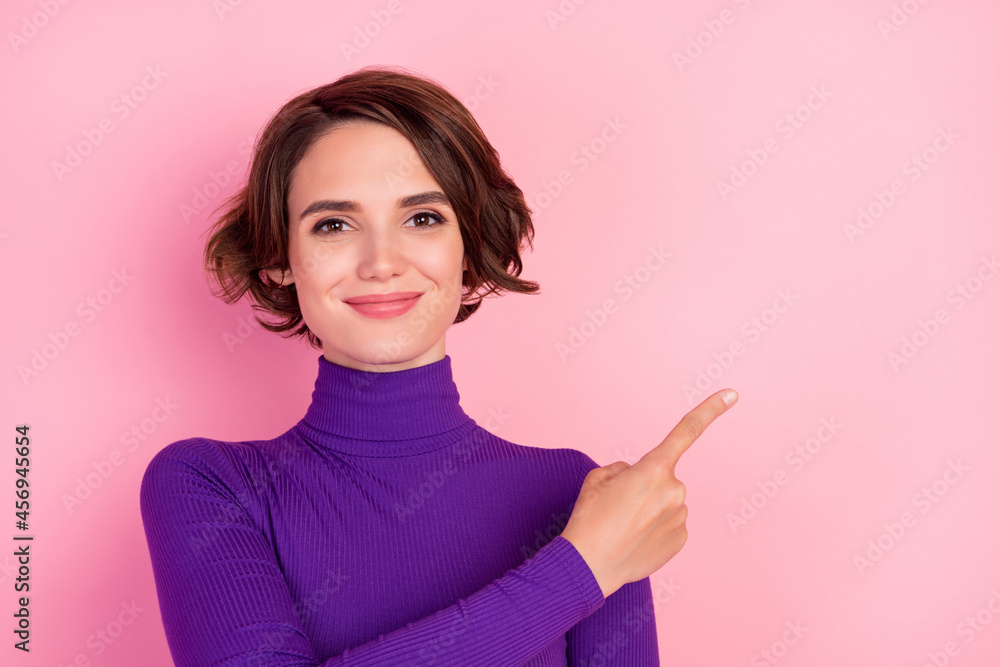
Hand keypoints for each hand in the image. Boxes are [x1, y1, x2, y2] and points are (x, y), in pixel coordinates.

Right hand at [560, 388, 737, 597]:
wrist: (588, 567)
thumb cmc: (589, 519)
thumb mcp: (598, 479)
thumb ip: (625, 469)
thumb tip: (639, 477)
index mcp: (652, 469)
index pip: (686, 431)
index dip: (710, 410)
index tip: (732, 394)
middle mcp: (674, 490)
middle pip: (663, 476)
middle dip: (645, 484)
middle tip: (618, 505)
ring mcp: (680, 516)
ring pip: (667, 500)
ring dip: (649, 508)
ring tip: (624, 526)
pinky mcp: (681, 539)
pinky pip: (670, 523)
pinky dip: (654, 528)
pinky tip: (636, 539)